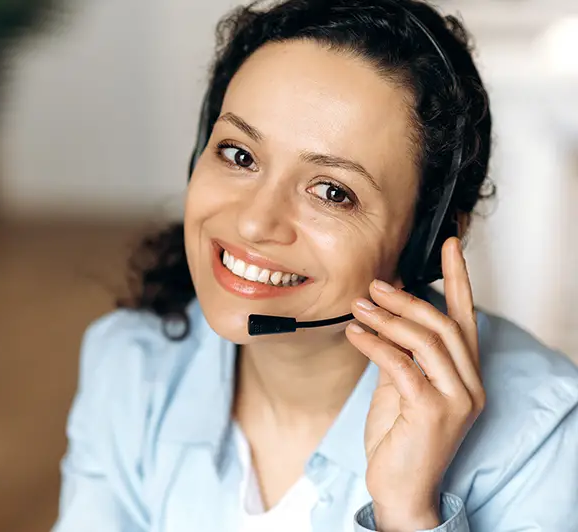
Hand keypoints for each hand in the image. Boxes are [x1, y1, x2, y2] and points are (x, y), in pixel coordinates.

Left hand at [345, 237, 484, 530]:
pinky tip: (355, 333)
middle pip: (444, 325)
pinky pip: (402, 365)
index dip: (459, 278)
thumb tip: (384, 316)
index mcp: (464, 376)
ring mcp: (455, 400)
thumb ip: (401, 355)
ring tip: (358, 306)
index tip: (449, 245)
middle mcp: (468, 385)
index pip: (466, 318)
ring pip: (427, 341)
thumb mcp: (401, 388)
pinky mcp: (431, 412)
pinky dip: (376, 344)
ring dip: (388, 318)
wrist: (400, 489)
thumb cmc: (399, 440)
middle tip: (374, 285)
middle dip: (407, 300)